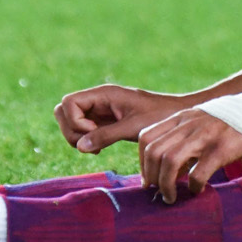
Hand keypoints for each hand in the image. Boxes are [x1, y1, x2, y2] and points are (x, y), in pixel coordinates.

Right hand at [53, 84, 184, 154]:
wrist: (177, 115)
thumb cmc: (159, 116)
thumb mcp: (133, 127)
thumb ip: (106, 136)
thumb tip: (80, 146)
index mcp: (104, 93)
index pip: (68, 102)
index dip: (74, 121)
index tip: (94, 132)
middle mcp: (98, 100)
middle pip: (63, 111)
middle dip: (71, 130)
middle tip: (92, 142)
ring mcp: (99, 110)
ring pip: (70, 121)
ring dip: (76, 137)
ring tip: (97, 147)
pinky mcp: (103, 121)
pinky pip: (82, 130)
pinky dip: (85, 141)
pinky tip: (100, 148)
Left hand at [137, 106, 241, 202]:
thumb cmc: (227, 125)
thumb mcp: (199, 123)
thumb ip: (181, 140)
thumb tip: (164, 172)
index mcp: (180, 118)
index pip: (146, 137)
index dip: (142, 162)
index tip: (148, 179)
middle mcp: (189, 124)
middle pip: (154, 152)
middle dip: (151, 177)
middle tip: (158, 192)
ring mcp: (205, 135)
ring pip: (170, 162)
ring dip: (166, 185)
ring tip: (171, 197)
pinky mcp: (222, 149)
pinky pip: (199, 172)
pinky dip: (193, 186)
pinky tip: (197, 191)